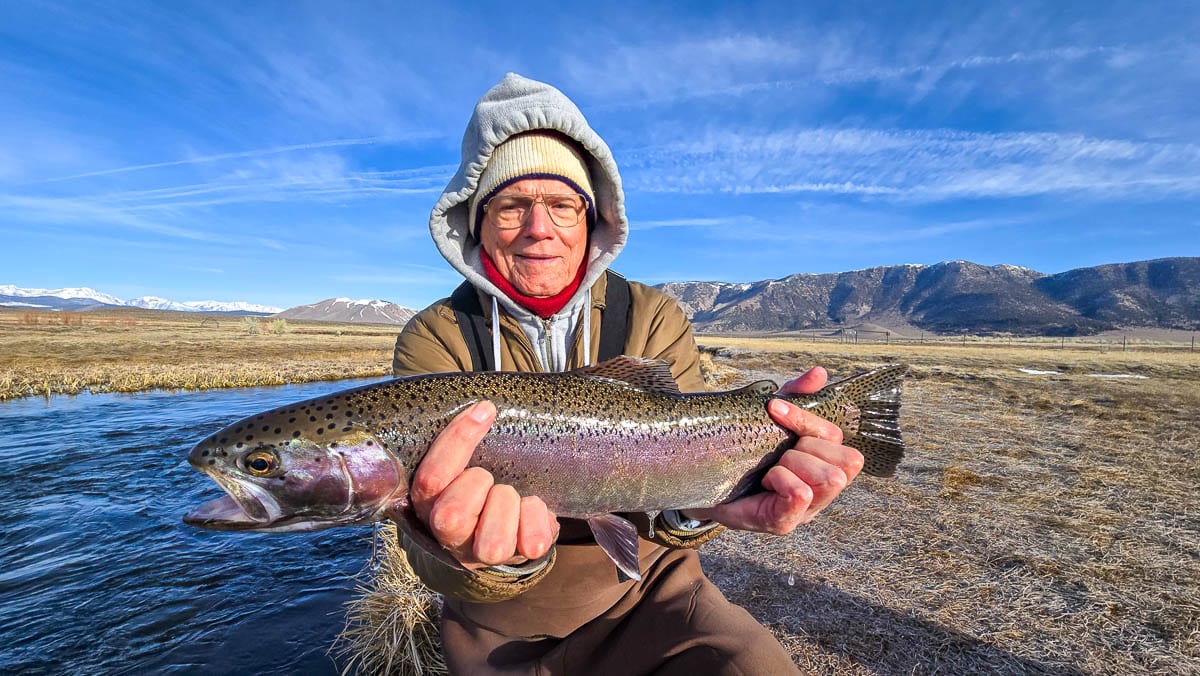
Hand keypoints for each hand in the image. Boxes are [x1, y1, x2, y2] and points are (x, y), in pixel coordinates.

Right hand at [409, 400, 558, 569]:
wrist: (504, 523)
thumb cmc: (479, 483)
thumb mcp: (459, 463)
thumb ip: (458, 444)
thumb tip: (484, 408)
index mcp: (427, 506)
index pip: (430, 478)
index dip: (458, 440)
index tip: (485, 410)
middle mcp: (448, 537)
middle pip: (453, 514)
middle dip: (479, 484)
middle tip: (490, 480)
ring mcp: (482, 554)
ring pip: (494, 540)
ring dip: (509, 506)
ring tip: (512, 499)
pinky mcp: (517, 558)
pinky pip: (533, 542)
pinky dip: (539, 519)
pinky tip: (531, 510)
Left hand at [683, 367, 864, 534]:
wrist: (703, 479)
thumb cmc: (745, 451)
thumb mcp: (769, 418)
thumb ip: (796, 396)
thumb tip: (819, 373)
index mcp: (825, 462)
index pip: (838, 437)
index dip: (808, 420)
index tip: (773, 409)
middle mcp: (825, 489)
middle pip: (845, 460)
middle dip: (804, 447)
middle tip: (777, 453)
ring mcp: (808, 510)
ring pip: (829, 479)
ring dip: (793, 465)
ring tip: (770, 469)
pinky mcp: (786, 524)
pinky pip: (801, 496)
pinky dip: (783, 482)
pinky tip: (766, 481)